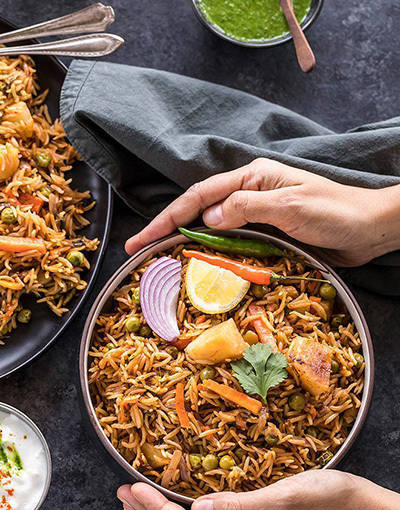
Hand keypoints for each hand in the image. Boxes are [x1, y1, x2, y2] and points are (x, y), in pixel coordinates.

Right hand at [125, 158, 399, 265]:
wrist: (368, 229)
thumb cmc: (335, 212)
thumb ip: (248, 208)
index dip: (168, 217)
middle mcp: (250, 194)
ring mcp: (257, 215)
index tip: (142, 238)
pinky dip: (211, 254)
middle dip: (166, 229)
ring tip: (157, 259)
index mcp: (252, 178)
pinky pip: (230, 243)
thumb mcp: (290, 206)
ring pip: (211, 228)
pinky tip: (198, 266)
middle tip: (137, 250)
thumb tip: (207, 218)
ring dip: (185, 242)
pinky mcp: (266, 234)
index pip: (200, 196)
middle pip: (198, 211)